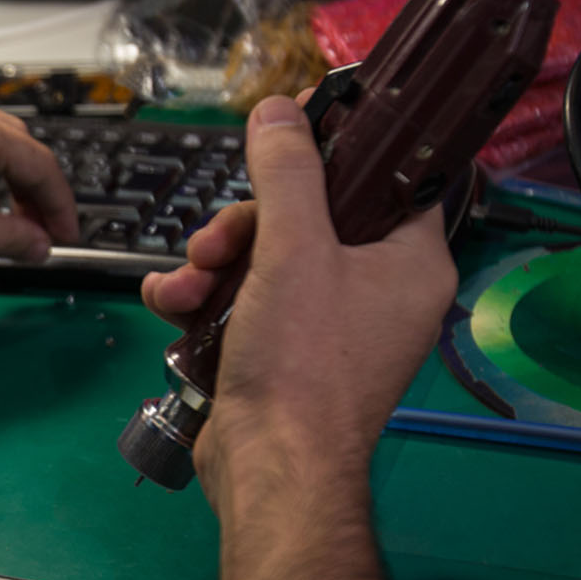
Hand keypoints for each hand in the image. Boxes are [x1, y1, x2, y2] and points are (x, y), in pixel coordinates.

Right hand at [139, 94, 456, 503]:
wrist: (269, 469)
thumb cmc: (302, 364)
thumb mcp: (293, 250)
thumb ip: (288, 173)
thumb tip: (281, 110)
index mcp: (409, 263)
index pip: (388, 179)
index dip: (339, 150)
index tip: (291, 134)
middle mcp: (377, 292)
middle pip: (307, 217)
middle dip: (244, 226)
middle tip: (217, 243)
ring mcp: (328, 326)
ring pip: (264, 258)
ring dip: (212, 263)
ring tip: (187, 287)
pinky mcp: (283, 353)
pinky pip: (243, 302)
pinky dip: (203, 299)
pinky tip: (170, 304)